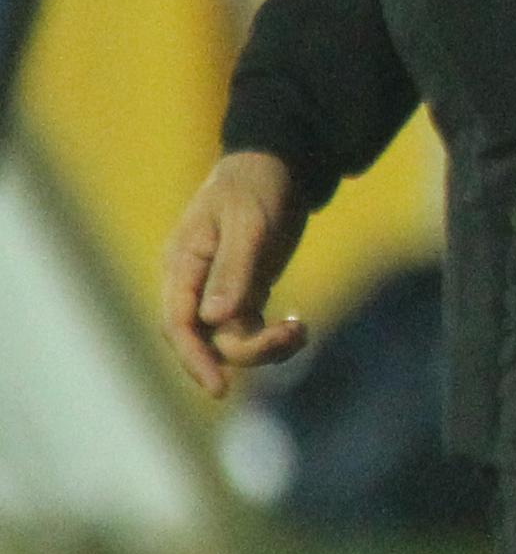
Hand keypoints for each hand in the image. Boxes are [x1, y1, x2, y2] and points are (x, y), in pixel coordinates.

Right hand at [157, 149, 310, 396]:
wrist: (278, 164)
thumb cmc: (256, 186)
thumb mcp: (248, 224)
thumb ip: (232, 270)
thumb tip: (213, 318)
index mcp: (182, 265)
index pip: (177, 324)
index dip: (194, 359)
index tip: (220, 389)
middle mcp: (195, 283)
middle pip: (204, 339)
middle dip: (243, 352)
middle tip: (291, 336)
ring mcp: (219, 290)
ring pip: (230, 340)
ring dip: (264, 347)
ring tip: (300, 329)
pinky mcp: (245, 291)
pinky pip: (250, 330)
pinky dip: (274, 337)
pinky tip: (299, 325)